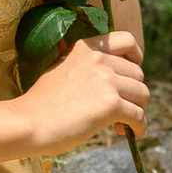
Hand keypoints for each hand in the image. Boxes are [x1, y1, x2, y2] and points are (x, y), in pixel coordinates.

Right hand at [19, 29, 145, 154]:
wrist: (29, 122)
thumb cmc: (41, 103)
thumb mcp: (62, 68)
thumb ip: (86, 66)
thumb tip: (112, 78)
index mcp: (86, 48)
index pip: (127, 40)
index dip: (136, 56)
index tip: (133, 70)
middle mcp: (99, 59)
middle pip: (137, 74)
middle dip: (134, 92)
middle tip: (122, 110)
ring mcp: (106, 80)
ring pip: (142, 94)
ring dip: (138, 110)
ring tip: (123, 123)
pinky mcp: (111, 104)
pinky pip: (138, 115)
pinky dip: (140, 126)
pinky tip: (131, 132)